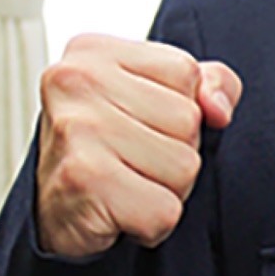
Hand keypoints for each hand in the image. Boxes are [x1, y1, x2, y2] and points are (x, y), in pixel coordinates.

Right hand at [35, 34, 242, 258]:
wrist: (55, 215)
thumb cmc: (110, 147)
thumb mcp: (163, 96)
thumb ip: (211, 84)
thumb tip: (219, 109)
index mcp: (95, 51)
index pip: (188, 74)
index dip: (181, 110)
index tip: (137, 124)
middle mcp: (78, 81)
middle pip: (189, 120)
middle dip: (175, 152)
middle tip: (129, 162)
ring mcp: (77, 128)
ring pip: (184, 166)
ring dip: (166, 190)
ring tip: (125, 185)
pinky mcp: (82, 179)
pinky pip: (164, 210)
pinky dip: (150, 224)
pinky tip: (118, 211)